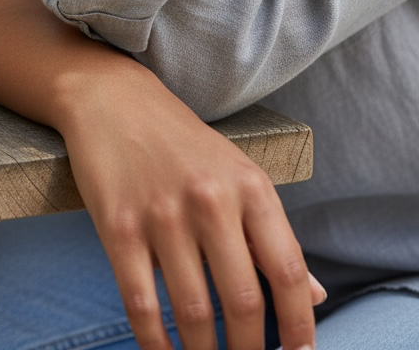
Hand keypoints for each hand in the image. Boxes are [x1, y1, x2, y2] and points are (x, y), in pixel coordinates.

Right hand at [55, 62, 323, 349]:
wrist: (113, 98)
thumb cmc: (181, 142)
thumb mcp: (238, 173)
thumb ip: (272, 235)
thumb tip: (311, 296)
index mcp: (249, 186)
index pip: (288, 271)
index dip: (299, 326)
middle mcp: (211, 200)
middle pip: (244, 302)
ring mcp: (163, 214)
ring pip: (194, 313)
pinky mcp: (119, 226)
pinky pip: (142, 303)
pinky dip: (156, 343)